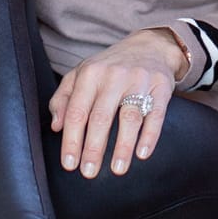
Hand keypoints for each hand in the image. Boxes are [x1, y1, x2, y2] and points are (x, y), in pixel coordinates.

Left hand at [49, 28, 184, 178]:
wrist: (149, 46)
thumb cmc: (109, 68)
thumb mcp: (81, 75)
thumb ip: (63, 98)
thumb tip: (56, 126)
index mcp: (90, 74)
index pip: (77, 111)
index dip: (71, 140)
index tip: (69, 164)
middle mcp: (114, 76)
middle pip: (101, 116)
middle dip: (93, 147)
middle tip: (89, 172)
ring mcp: (139, 80)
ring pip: (130, 116)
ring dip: (123, 146)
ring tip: (117, 169)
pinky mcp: (161, 86)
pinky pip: (156, 114)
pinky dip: (150, 135)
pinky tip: (142, 154)